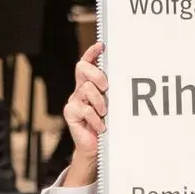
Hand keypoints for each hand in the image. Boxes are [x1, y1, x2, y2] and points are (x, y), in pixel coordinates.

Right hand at [63, 41, 106, 175]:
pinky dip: (96, 120)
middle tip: (106, 87)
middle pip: (83, 69)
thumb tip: (124, 78)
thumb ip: (111, 93)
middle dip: (97, 75)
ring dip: (100, 103)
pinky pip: (85, 109)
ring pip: (87, 89)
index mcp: (88, 85)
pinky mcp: (70, 113)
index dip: (91, 53)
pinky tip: (100, 127)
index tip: (101, 45)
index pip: (86, 63)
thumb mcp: (110, 106)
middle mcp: (79, 90)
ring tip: (104, 115)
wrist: (94, 148)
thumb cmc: (104, 125)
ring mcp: (73, 101)